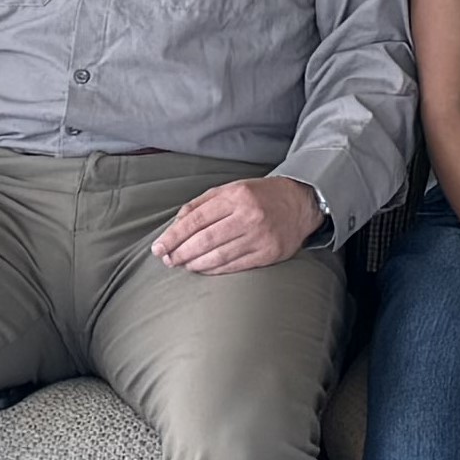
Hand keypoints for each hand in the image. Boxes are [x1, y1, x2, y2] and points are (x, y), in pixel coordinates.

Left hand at [150, 176, 321, 274]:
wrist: (300, 203)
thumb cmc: (260, 196)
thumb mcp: (231, 189)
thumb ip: (201, 204)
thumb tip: (175, 225)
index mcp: (237, 196)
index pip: (196, 219)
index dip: (173, 236)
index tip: (158, 247)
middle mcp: (249, 216)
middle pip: (204, 240)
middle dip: (180, 252)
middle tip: (167, 260)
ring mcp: (261, 237)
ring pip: (218, 256)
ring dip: (195, 264)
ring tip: (183, 264)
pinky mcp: (269, 254)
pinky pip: (234, 266)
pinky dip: (214, 270)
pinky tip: (202, 269)